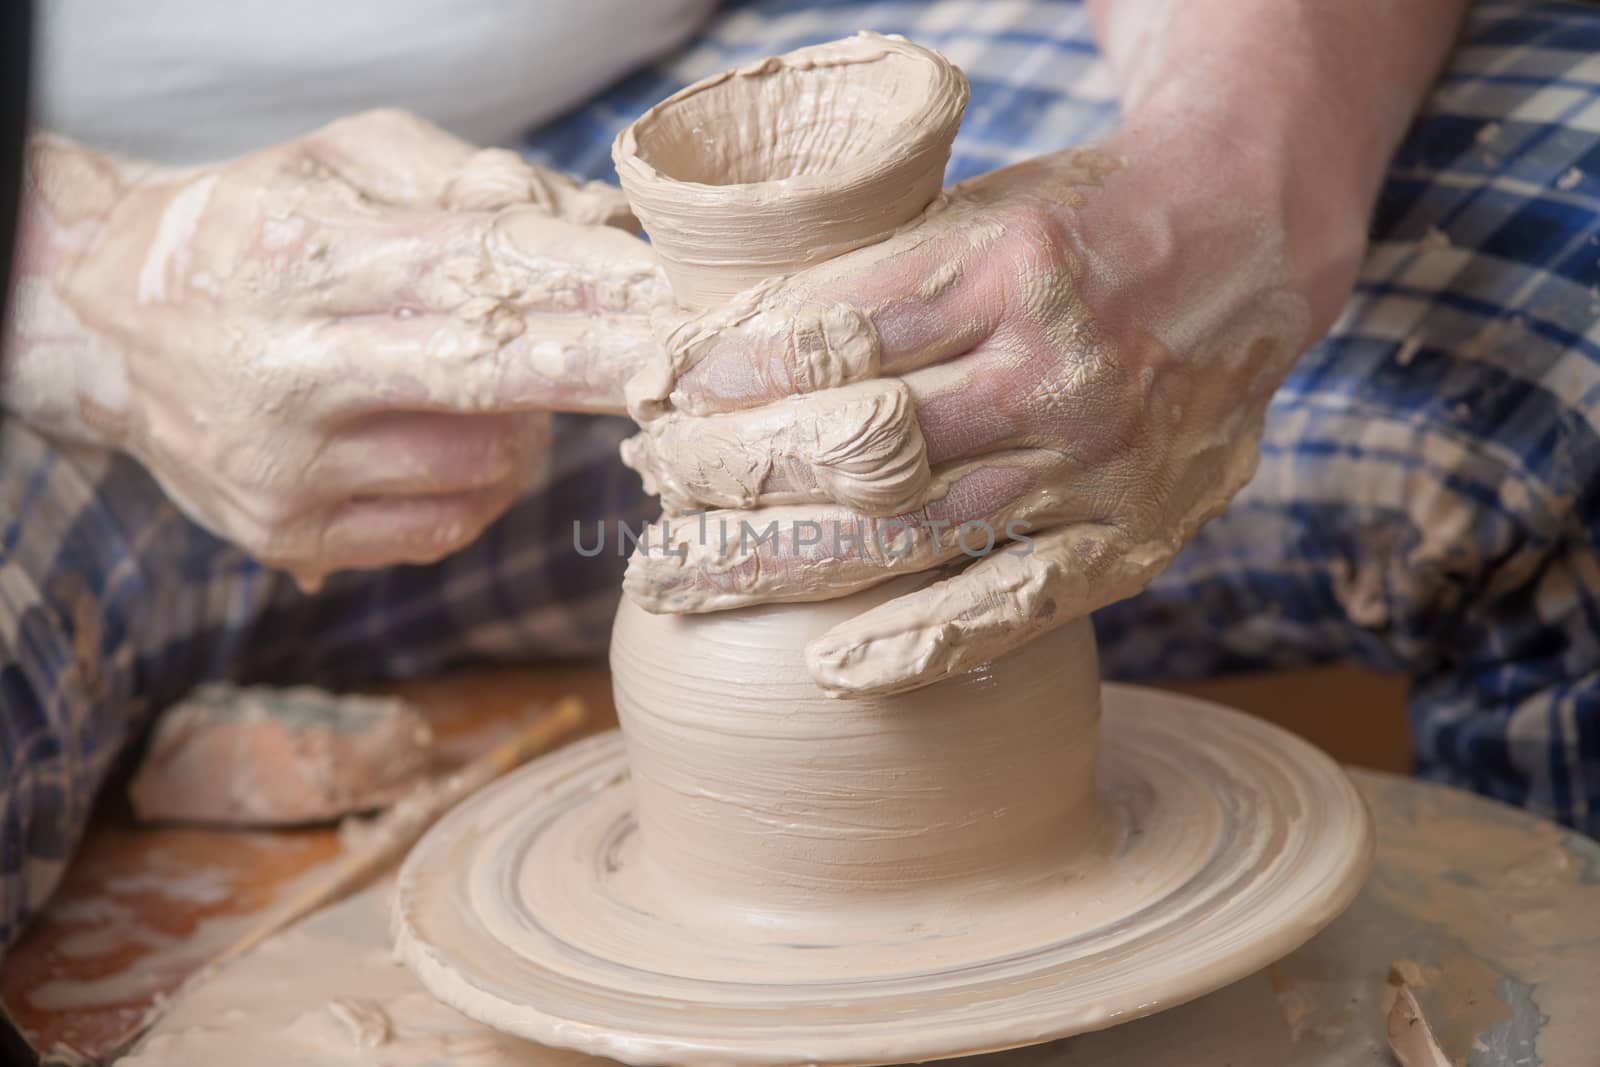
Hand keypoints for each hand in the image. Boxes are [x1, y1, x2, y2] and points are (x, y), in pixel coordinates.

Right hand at [12, 110, 665, 586]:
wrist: (113, 323)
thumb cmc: (257, 225)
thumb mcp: (342, 161)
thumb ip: (468, 178)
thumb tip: (598, 225)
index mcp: (291, 257)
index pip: (472, 273)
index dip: (588, 287)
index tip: (679, 296)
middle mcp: (281, 373)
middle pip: (492, 380)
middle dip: (609, 370)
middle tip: (695, 366)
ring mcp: (282, 471)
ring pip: (487, 463)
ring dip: (529, 422)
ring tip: (491, 379)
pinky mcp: (289, 538)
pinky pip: (450, 523)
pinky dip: (482, 479)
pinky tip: (451, 435)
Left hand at [620, 131, 1365, 695]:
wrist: (1245, 244)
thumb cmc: (1083, 224)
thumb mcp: (977, 206)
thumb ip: (871, 270)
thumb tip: (715, 342)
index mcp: (1009, 265)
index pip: (831, 337)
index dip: (726, 372)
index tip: (656, 387)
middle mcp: (1059, 369)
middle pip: (854, 447)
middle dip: (727, 471)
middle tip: (649, 481)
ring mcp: (1102, 464)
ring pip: (911, 534)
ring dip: (778, 563)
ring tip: (679, 578)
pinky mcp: (1136, 535)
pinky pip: (1019, 604)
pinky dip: (923, 644)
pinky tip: (833, 668)